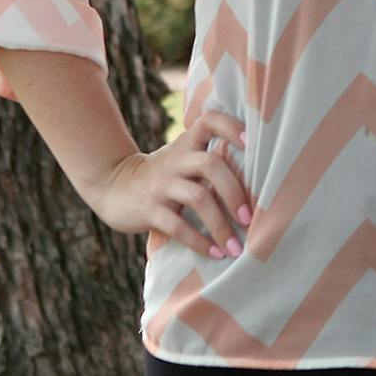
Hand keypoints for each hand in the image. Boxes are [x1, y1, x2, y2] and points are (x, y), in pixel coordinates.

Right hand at [83, 111, 253, 258]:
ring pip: (198, 198)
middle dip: (235, 193)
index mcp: (187, 144)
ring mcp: (162, 184)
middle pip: (211, 165)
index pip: (210, 121)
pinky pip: (177, 226)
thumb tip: (263, 179)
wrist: (112, 186)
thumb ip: (211, 160)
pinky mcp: (149, 209)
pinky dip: (199, 241)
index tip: (252, 143)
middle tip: (250, 219)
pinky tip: (214, 254)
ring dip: (220, 225)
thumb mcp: (182, 159)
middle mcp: (176, 160)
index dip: (232, 127)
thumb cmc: (163, 176)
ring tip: (236, 247)